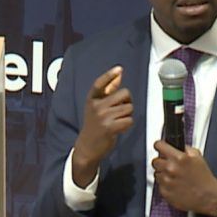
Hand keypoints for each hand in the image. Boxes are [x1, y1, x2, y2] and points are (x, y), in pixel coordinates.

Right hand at [72, 66, 132, 187]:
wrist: (87, 147)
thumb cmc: (94, 126)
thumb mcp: (96, 107)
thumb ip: (107, 92)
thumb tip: (118, 76)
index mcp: (91, 100)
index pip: (99, 84)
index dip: (109, 76)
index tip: (119, 69)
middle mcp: (96, 106)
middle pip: (124, 94)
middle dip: (127, 101)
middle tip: (121, 111)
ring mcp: (102, 116)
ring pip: (129, 108)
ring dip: (128, 115)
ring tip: (119, 121)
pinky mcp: (109, 127)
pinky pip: (129, 120)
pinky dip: (128, 125)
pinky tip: (120, 128)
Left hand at [152, 140, 216, 216]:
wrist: (208, 196)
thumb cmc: (204, 178)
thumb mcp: (198, 156)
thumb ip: (184, 148)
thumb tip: (175, 145)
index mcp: (178, 158)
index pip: (159, 146)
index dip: (160, 145)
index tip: (159, 147)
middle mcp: (170, 169)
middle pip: (155, 161)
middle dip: (161, 161)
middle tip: (170, 165)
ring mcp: (166, 181)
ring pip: (156, 173)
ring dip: (163, 173)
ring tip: (175, 176)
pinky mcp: (164, 192)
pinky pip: (159, 184)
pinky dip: (165, 184)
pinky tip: (175, 184)